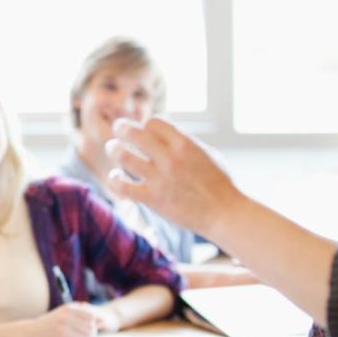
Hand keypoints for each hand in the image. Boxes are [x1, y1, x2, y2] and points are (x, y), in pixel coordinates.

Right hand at [21, 303, 112, 336]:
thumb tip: (100, 318)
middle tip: (87, 335)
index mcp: (67, 309)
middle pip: (91, 328)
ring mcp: (63, 330)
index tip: (100, 326)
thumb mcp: (61, 312)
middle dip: (92, 332)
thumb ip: (79, 312)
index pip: (91, 316)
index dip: (98, 322)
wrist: (29, 334)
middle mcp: (65, 318)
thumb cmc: (48, 324)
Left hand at [104, 117, 242, 235]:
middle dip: (121, 127)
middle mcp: (170, 158)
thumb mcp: (207, 154)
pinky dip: (114, 178)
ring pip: (123, 156)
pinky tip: (116, 176)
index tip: (145, 132)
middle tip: (117, 128)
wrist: (225, 214)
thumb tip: (165, 131)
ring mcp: (159, 179)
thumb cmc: (219, 184)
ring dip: (114, 149)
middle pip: (133, 133)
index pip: (153, 122)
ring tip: (113, 148)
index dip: (145, 125)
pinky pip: (122, 185)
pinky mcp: (152, 199)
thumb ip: (184, 142)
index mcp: (185, 144)